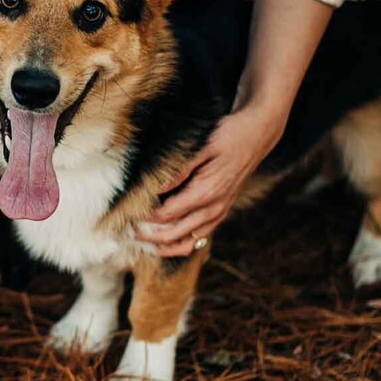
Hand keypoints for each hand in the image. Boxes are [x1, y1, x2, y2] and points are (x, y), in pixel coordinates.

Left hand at [135, 102, 284, 255]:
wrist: (256, 135)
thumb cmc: (228, 135)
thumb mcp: (202, 147)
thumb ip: (179, 170)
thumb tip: (155, 188)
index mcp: (206, 193)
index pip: (166, 215)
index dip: (143, 218)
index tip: (124, 215)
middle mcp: (213, 209)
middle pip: (173, 234)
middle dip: (147, 235)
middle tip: (124, 232)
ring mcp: (219, 214)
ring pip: (186, 242)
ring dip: (162, 245)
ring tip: (139, 241)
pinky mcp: (220, 213)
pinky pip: (198, 239)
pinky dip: (179, 243)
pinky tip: (162, 242)